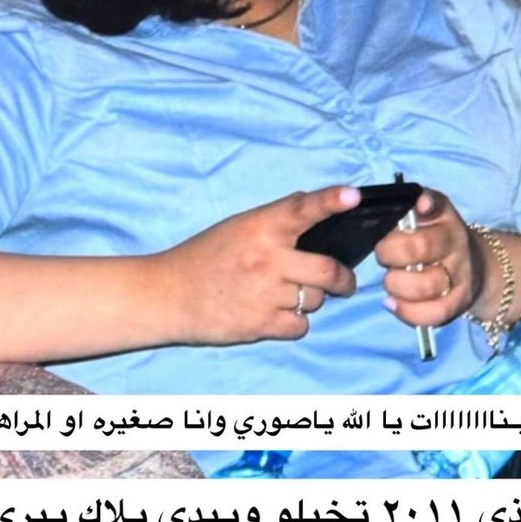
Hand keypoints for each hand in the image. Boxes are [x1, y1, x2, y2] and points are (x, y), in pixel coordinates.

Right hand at [157, 185, 359, 344]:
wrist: (168, 294)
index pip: (301, 208)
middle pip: (327, 270)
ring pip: (315, 299)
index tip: (352, 196)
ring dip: (311, 299)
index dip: (330, 200)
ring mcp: (264, 293)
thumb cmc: (206, 255)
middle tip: (344, 281)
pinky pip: (300, 325)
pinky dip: (296, 322)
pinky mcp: (260, 325)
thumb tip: (315, 208)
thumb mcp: (238, 226)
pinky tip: (277, 313)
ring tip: (289, 294)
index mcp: (260, 226)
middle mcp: (266, 258)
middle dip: (343, 278)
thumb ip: (275, 221)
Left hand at [375, 188, 483, 328]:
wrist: (477, 266)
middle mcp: (455, 243)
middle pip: (421, 247)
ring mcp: (460, 275)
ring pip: (426, 284)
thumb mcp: (429, 215)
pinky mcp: (459, 303)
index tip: (419, 206)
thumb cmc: (437, 237)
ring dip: (397, 284)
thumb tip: (406, 203)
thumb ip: (410, 205)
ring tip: (390, 280)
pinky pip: (434, 313)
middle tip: (383, 255)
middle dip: (390, 253)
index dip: (427, 204)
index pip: (437, 205)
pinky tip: (392, 303)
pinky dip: (407, 311)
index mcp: (443, 217)